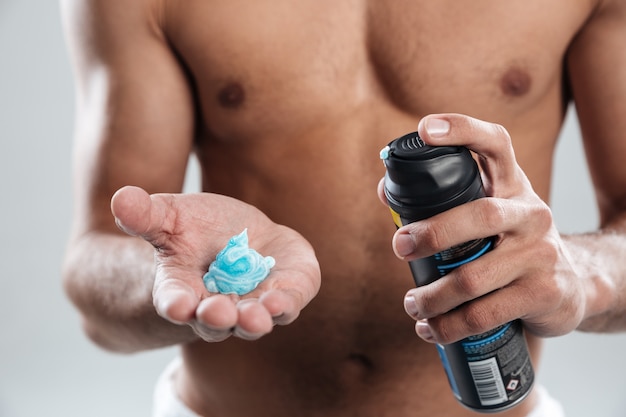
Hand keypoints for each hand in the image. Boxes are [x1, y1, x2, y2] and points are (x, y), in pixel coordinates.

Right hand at [111, 186, 320, 341]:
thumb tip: (120, 199)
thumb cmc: (195, 229)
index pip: (174, 301)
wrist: (236, 236)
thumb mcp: (169, 217)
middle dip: (216, 318)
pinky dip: (283, 305)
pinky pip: (285, 306)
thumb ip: (146, 215)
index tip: (177, 307)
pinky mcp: (283, 295)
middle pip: (214, 321)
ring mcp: (250, 304)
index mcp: (182, 290)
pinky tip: (280, 301)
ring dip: (253, 320)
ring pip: (251, 321)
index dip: (175, 304)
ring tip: (256, 317)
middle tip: (218, 313)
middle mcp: (215, 306)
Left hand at [380, 114, 584, 343]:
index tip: (424, 129)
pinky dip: (450, 326)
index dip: (461, 130)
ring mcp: (541, 253)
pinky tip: (432, 330)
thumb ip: (443, 200)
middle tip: (399, 247)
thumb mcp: (489, 213)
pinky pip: (485, 313)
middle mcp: (530, 213)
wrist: (574, 284)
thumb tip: (385, 190)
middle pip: (479, 215)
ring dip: (432, 296)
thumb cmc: (513, 243)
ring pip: (474, 276)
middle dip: (431, 233)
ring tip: (412, 305)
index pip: (495, 143)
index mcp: (512, 186)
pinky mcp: (544, 293)